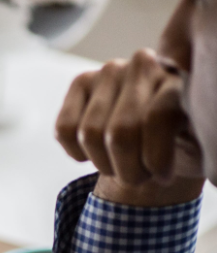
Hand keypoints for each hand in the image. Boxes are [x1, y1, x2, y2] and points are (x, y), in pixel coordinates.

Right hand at [56, 49, 205, 206]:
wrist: (156, 134)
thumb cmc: (180, 144)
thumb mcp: (197, 145)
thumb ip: (195, 137)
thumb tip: (182, 134)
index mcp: (181, 79)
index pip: (157, 119)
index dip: (154, 160)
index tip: (162, 178)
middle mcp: (145, 65)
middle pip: (120, 133)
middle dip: (126, 169)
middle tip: (138, 177)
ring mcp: (110, 70)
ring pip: (90, 134)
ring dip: (103, 164)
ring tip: (120, 166)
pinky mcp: (81, 81)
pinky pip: (64, 129)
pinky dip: (77, 153)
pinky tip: (95, 152)